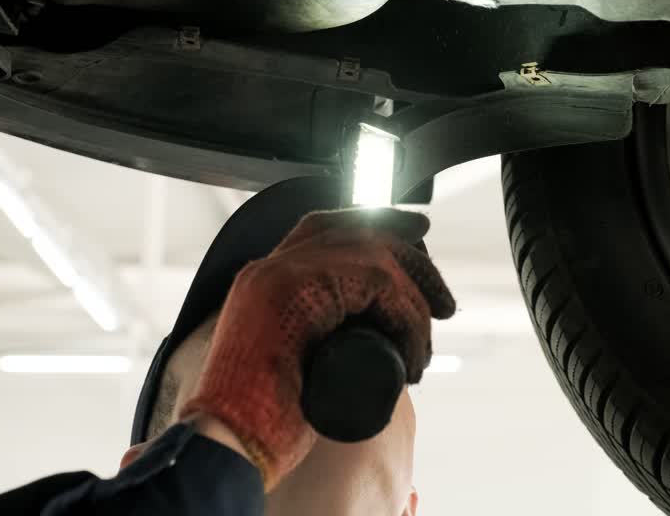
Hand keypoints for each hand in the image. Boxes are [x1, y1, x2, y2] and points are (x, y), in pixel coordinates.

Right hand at [180, 208, 454, 488]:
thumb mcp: (286, 367)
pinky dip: (407, 321)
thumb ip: (310, 346)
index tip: (415, 237)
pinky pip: (379, 286)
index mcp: (262, 281)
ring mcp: (281, 276)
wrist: (227, 445)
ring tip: (422, 351)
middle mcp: (270, 268)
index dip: (373, 226)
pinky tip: (413, 357)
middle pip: (354, 233)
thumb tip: (362, 351)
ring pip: (374, 260)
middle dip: (408, 256)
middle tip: (441, 297)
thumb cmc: (259, 423)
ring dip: (413, 305)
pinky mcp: (299, 293)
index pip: (322, 227)